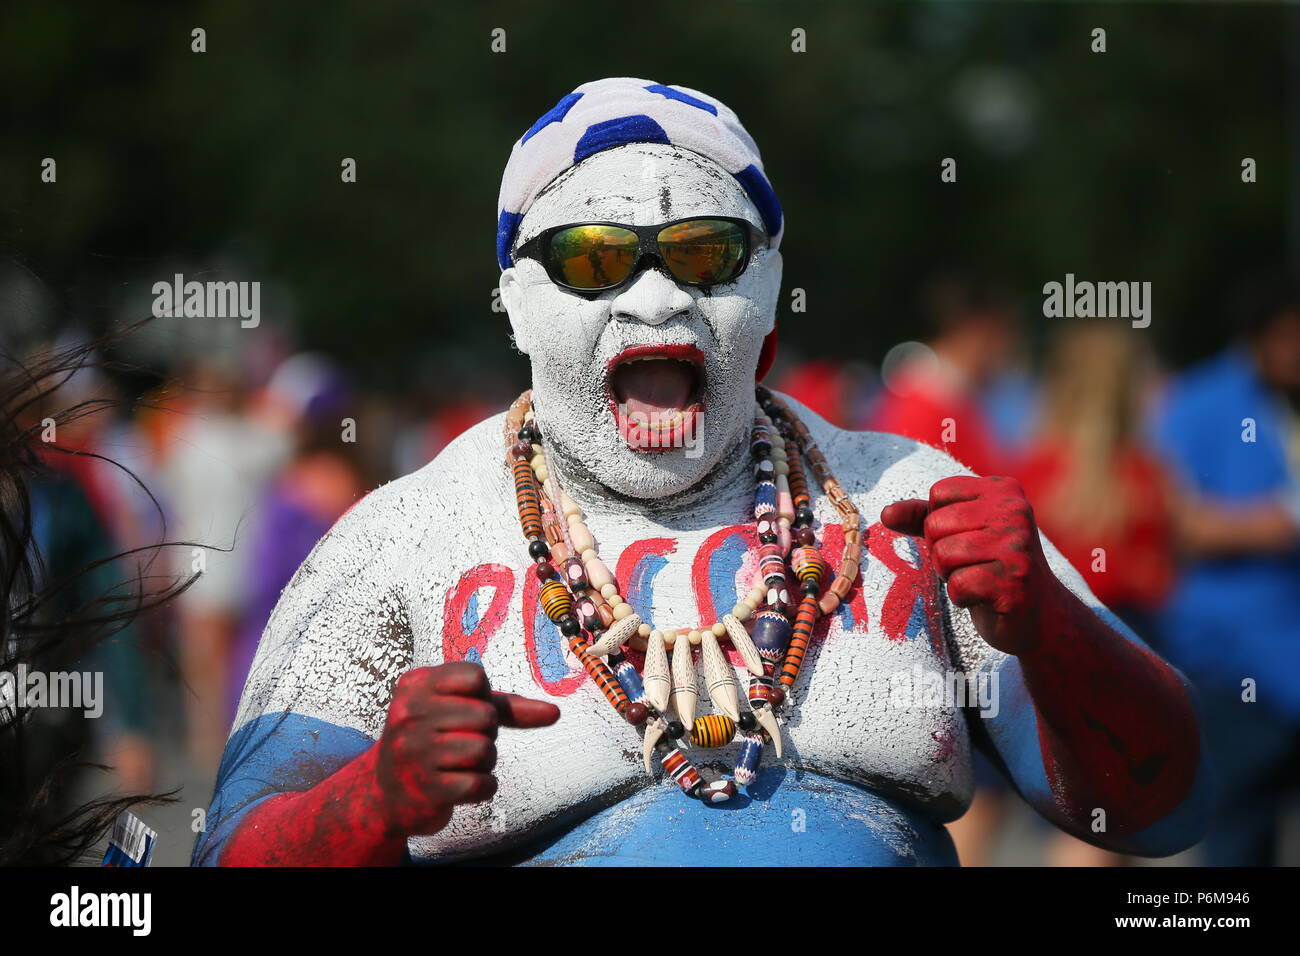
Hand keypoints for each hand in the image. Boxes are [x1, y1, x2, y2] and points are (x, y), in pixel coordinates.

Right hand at [374, 661, 559, 836]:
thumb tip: (556, 712)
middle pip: (485, 715)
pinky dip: (484, 787)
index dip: (482, 696)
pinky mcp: (426, 788)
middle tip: (461, 741)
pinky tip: (463, 785)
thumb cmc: (434, 740)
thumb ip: (506, 707)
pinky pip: (481, 784)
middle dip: (486, 732)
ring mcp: (414, 752)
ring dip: (486, 761)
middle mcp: (409, 714)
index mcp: (415, 685)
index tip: (464, 709)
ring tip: (462, 763)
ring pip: (485, 750)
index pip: (476, 677)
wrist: (387, 792)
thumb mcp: (460, 711)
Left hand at [880, 475, 1053, 654]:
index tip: (970, 538)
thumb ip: (920, 517)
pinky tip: (985, 597)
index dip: (941, 523)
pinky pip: (958, 585)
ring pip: (943, 555)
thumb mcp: (957, 531)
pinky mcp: (1015, 582)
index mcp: (1003, 489)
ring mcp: (1019, 546)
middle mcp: (1016, 511)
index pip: (937, 494)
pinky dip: (962, 596)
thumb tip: (886, 514)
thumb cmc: (990, 565)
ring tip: (979, 578)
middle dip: (942, 551)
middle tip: (974, 563)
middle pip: (936, 525)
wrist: (1036, 614)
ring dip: (951, 574)